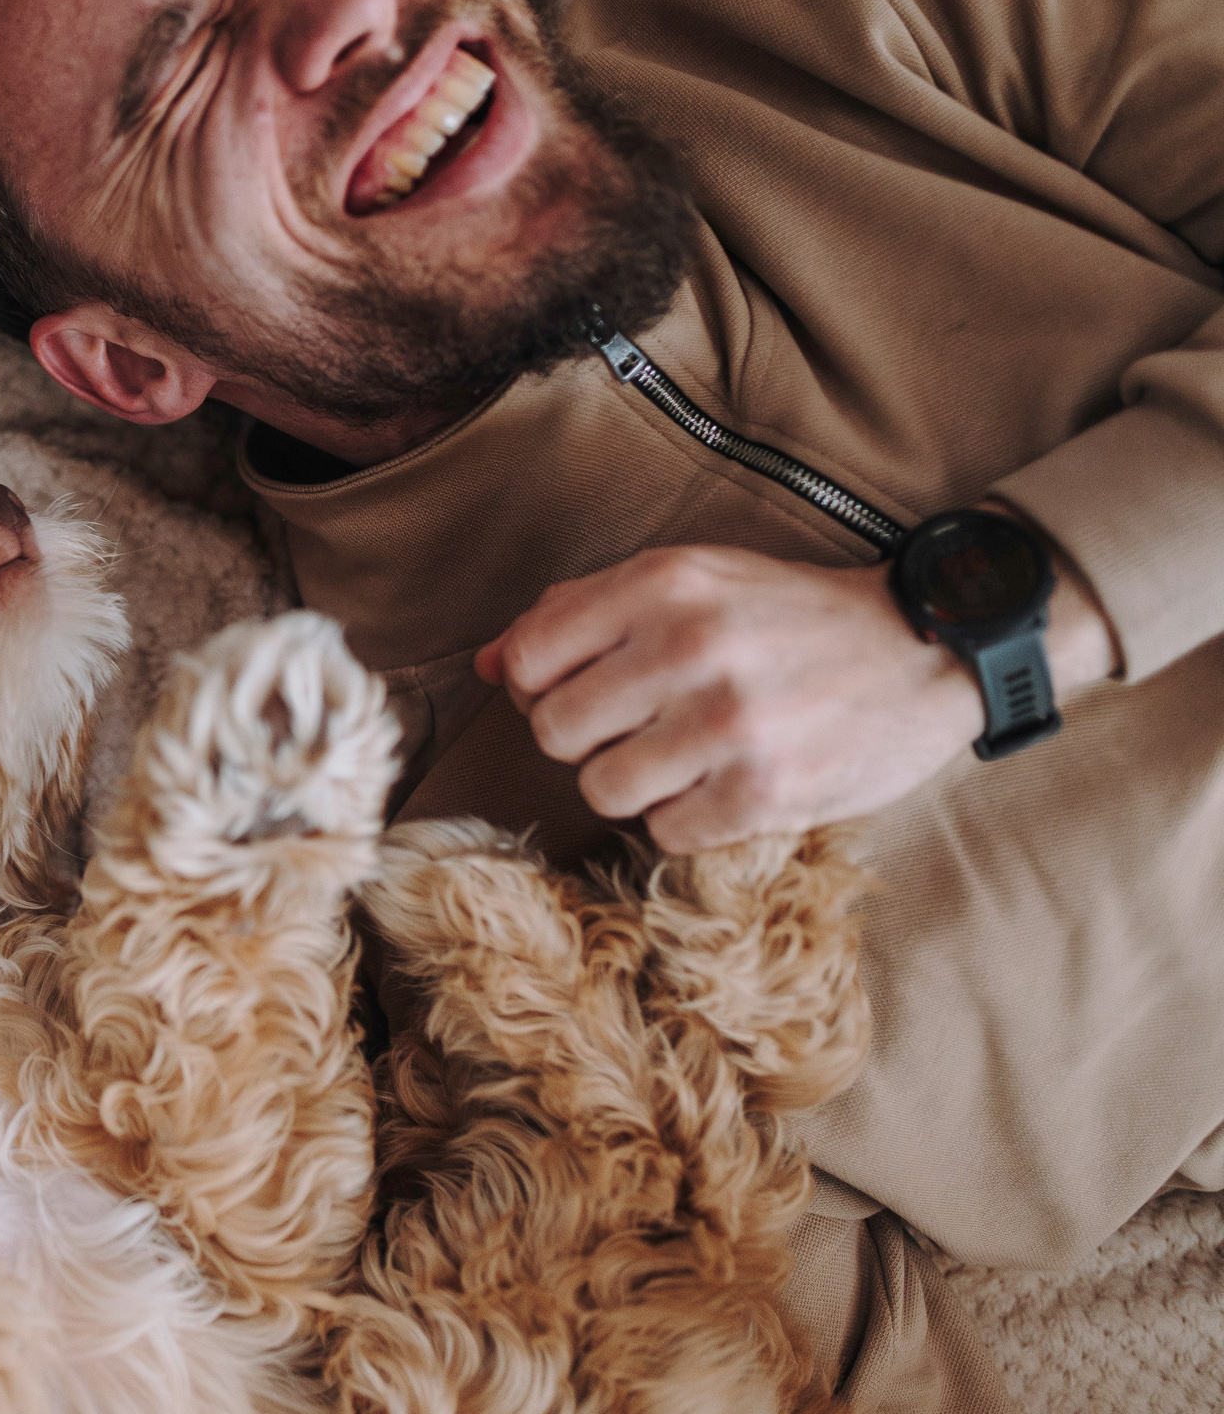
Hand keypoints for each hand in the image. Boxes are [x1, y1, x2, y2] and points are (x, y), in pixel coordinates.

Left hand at [475, 547, 983, 850]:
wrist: (926, 646)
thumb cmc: (788, 616)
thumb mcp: (689, 580)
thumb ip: (582, 612)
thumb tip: (487, 662)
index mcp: (661, 584)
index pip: (527, 657)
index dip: (537, 687)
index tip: (580, 691)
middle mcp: (689, 647)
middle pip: (554, 732)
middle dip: (585, 739)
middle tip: (637, 727)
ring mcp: (728, 723)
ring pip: (601, 789)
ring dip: (634, 785)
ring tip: (683, 758)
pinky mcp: (766, 791)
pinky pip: (666, 833)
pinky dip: (687, 819)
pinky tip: (725, 784)